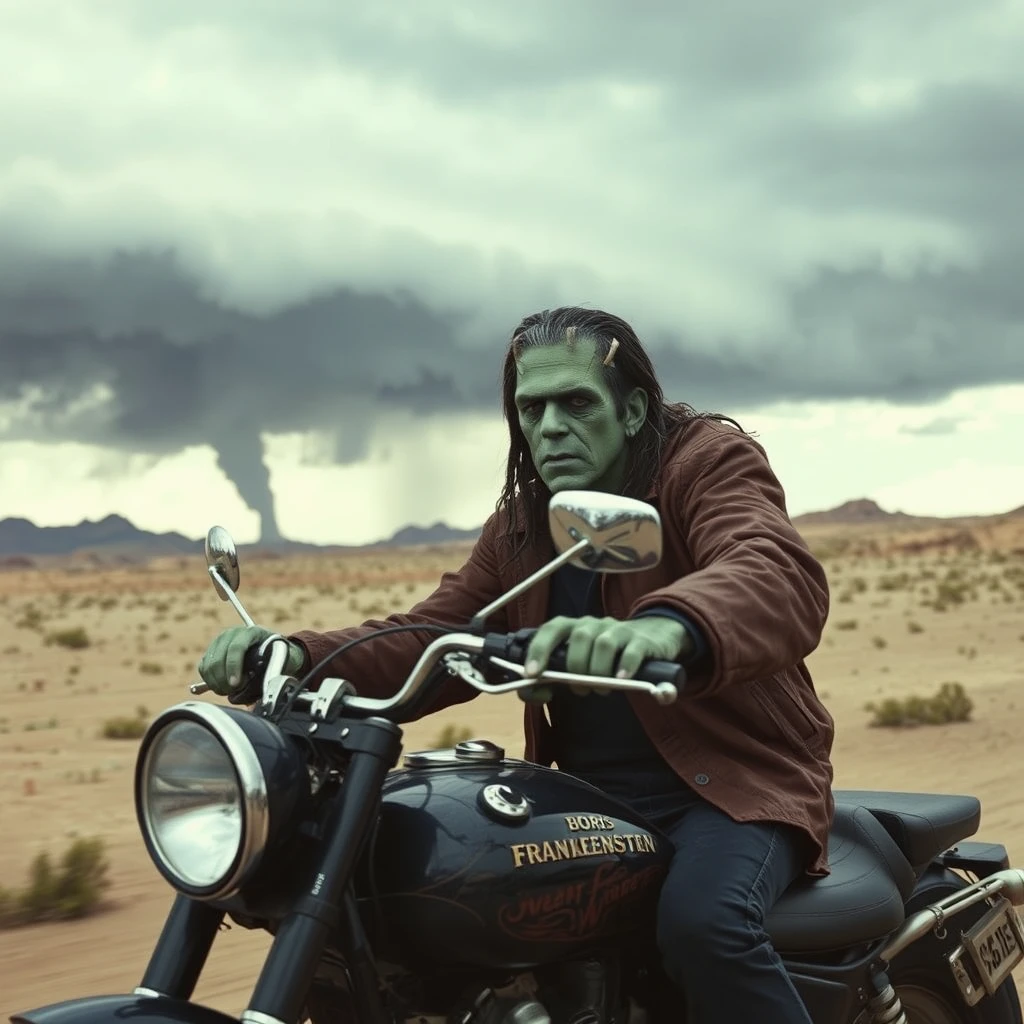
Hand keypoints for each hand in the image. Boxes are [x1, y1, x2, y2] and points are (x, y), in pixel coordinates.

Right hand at [196, 625, 304, 695]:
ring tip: (230, 691)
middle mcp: (232, 634)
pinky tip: (222, 687)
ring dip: (217, 683)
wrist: (270, 647)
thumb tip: (263, 691)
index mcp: (251, 632)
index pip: (236, 647)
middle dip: (223, 681)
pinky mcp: (211, 651)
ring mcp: (219, 641)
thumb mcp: (282, 659)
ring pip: (209, 666)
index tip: (235, 684)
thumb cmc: (278, 655)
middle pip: (218, 659)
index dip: (233, 667)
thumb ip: (273, 671)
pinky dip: (210, 681)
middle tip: (233, 692)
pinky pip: (204, 669)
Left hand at [520, 615, 687, 700]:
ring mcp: (619, 630)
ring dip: (598, 671)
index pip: (551, 628)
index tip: (531, 673)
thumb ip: (555, 678)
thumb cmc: (606, 656)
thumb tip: (535, 693)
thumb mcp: (581, 664)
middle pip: (579, 637)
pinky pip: (632, 651)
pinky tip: (621, 680)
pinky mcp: (642, 641)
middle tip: (580, 689)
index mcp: (575, 627)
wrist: (651, 638)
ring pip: (603, 644)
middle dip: (575, 666)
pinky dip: (624, 667)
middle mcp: (595, 624)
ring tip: (600, 689)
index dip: (539, 649)